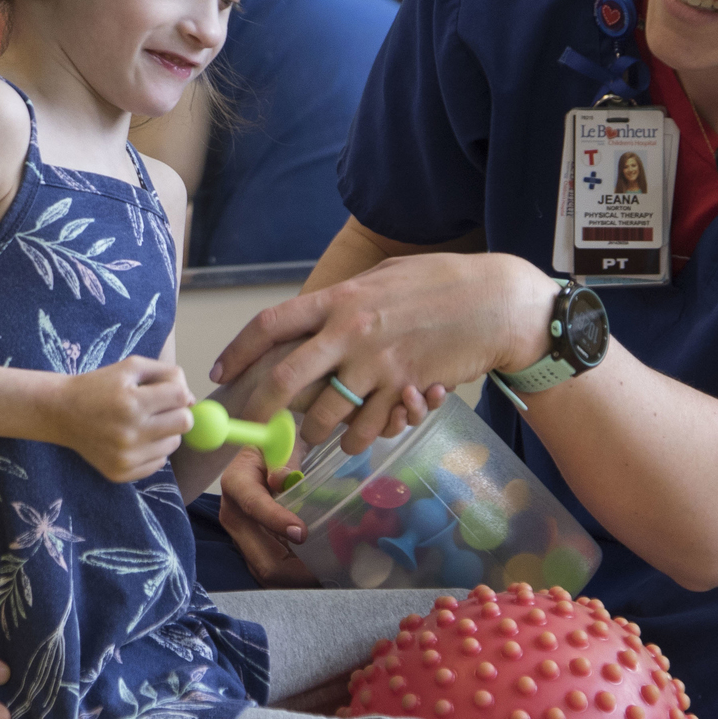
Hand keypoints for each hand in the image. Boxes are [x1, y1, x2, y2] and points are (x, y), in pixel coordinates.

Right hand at [47, 356, 193, 481]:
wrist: (61, 412)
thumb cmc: (98, 386)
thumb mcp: (130, 367)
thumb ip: (166, 374)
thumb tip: (192, 399)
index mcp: (131, 402)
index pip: (182, 396)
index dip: (179, 391)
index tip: (166, 392)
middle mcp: (129, 432)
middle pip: (184, 423)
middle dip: (177, 412)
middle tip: (159, 408)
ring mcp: (125, 456)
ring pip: (173, 444)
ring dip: (166, 432)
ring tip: (143, 423)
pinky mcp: (121, 473)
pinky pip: (159, 463)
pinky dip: (153, 450)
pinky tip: (134, 439)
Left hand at [212, 253, 551, 450]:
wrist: (496, 304)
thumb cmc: (440, 285)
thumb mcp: (382, 279)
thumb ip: (344, 302)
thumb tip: (309, 319)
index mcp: (340, 299)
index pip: (271, 324)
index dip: (238, 351)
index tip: (221, 373)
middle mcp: (351, 332)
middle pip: (285, 379)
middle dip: (260, 411)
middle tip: (253, 429)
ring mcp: (378, 365)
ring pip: (326, 417)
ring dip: (318, 433)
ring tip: (323, 433)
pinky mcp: (405, 391)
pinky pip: (367, 430)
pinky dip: (360, 438)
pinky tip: (369, 428)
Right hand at [215, 448, 316, 586]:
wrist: (261, 453)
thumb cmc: (274, 445)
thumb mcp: (280, 443)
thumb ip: (285, 460)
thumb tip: (284, 479)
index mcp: (236, 483)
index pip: (254, 507)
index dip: (277, 521)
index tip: (303, 533)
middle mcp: (234, 516)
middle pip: (262, 558)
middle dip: (296, 570)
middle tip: (329, 570)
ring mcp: (242, 536)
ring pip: (268, 572)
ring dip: (299, 579)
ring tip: (328, 575)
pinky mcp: (253, 547)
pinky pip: (274, 570)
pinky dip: (296, 576)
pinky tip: (319, 571)